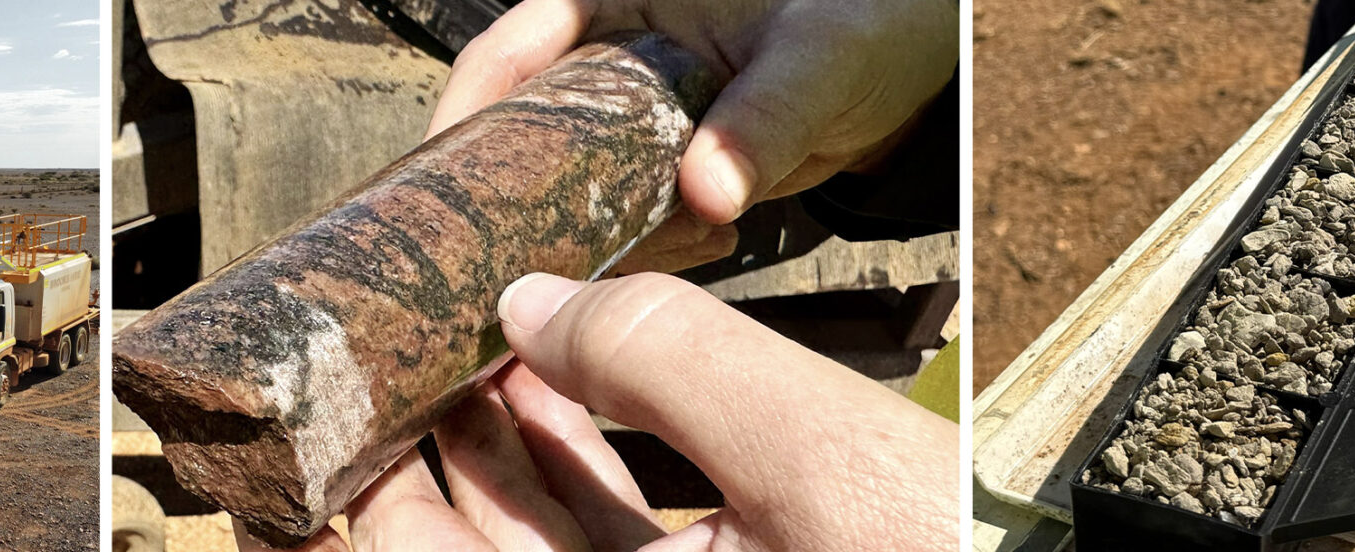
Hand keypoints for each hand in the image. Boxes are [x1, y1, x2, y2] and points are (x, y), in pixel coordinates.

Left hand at [236, 272, 958, 550]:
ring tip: (461, 318)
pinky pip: (591, 531)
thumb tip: (538, 298)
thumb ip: (675, 365)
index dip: (323, 502)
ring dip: (488, 426)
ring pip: (517, 529)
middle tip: (378, 329)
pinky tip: (555, 365)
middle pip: (445, 540)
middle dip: (409, 434)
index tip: (287, 413)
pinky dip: (566, 450)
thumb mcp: (820, 463)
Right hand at [426, 0, 959, 272]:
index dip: (462, 121)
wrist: (912, 65)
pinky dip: (650, 247)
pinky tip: (709, 239)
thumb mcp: (816, 58)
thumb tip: (708, 189)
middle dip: (517, 199)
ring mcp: (629, 119)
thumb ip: (762, 121)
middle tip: (509, 265)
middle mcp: (605, 56)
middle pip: (517, 133)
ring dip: (593, 235)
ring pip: (568, 188)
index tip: (442, 193)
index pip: (504, 56)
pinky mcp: (661, 171)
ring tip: (647, 253)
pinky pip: (627, 221)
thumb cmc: (863, 20)